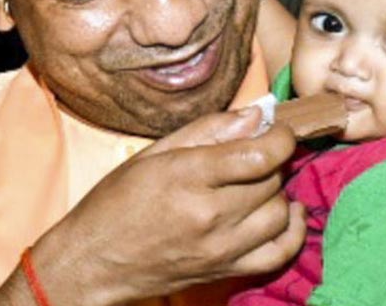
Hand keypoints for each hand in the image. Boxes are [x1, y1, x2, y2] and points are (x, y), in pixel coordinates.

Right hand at [32, 108, 303, 305]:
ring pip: (279, 212)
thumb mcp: (153, 153)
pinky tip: (286, 212)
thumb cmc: (116, 201)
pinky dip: (291, 232)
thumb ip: (208, 130)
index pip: (260, 154)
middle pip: (271, 179)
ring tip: (257, 182)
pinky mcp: (225, 271)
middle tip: (254, 152)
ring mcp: (220, 248)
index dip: (280, 136)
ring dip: (276, 192)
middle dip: (270, 160)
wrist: (93, 262)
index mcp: (188, 177)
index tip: (277, 129)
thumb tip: (256, 115)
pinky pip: (279, 253)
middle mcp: (209, 214)